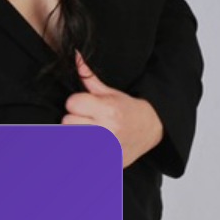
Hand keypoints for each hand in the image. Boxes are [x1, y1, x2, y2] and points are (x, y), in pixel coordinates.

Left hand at [62, 50, 163, 167]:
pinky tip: (91, 147)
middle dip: (74, 120)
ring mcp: (106, 150)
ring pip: (70, 140)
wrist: (151, 130)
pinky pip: (78, 160)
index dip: (76, 103)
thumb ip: (89, 77)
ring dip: (76, 137)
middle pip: (67, 123)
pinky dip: (80, 154)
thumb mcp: (110, 92)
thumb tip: (75, 56)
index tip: (84, 106)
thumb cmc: (128, 110)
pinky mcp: (104, 164)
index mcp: (109, 110)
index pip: (72, 104)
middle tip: (87, 120)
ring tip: (88, 133)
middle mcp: (107, 131)